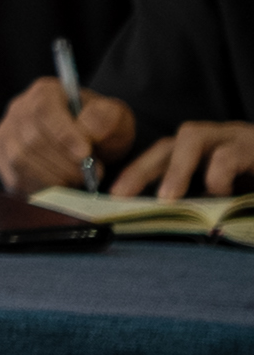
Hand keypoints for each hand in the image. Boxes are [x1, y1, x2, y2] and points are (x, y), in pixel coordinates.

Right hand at [0, 76, 132, 194]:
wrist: (90, 144)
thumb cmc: (100, 128)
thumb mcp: (115, 118)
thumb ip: (105, 119)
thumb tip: (88, 132)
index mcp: (45, 92)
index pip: (44, 110)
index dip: (63, 134)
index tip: (85, 153)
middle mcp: (19, 109)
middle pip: (32, 139)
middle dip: (65, 162)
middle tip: (92, 174)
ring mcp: (5, 133)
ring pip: (21, 160)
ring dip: (54, 177)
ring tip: (78, 180)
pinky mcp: (0, 157)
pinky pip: (15, 178)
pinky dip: (41, 187)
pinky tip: (62, 185)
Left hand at [111, 119, 253, 199]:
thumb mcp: (228, 194)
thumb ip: (200, 200)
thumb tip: (163, 217)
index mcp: (209, 149)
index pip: (164, 151)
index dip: (137, 170)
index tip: (114, 195)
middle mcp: (221, 137)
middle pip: (173, 140)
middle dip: (144, 166)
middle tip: (124, 194)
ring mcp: (240, 137)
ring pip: (193, 137)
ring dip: (177, 169)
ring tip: (169, 198)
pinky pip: (231, 155)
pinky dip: (219, 175)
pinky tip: (224, 193)